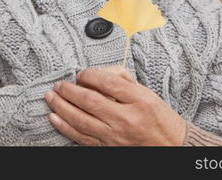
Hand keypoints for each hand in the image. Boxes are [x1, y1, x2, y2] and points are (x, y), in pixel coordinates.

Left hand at [44, 67, 186, 145]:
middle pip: (90, 101)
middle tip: (58, 84)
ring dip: (62, 107)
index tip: (81, 73)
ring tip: (51, 97)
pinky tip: (55, 118)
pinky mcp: (109, 148)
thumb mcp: (146, 92)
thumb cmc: (159, 118)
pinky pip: (82, 138)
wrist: (171, 146)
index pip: (107, 82)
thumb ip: (122, 79)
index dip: (89, 75)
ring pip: (81, 120)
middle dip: (69, 90)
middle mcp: (127, 118)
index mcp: (139, 100)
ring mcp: (116, 136)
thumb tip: (96, 73)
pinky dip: (65, 127)